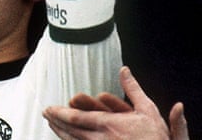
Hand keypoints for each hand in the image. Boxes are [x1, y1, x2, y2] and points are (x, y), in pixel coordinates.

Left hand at [42, 66, 188, 139]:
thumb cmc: (156, 138)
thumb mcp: (148, 109)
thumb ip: (133, 89)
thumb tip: (124, 69)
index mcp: (109, 125)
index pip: (77, 118)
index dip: (60, 113)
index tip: (49, 108)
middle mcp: (102, 139)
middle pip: (71, 130)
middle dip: (56, 121)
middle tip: (45, 113)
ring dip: (61, 132)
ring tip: (51, 125)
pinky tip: (68, 138)